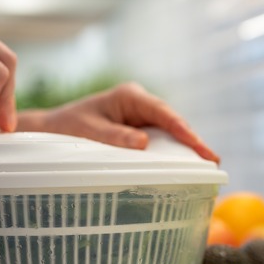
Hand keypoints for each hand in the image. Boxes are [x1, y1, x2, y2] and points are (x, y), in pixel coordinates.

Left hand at [19, 82, 219, 162]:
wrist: (51, 129)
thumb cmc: (67, 127)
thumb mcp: (89, 131)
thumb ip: (115, 137)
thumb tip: (144, 143)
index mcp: (129, 96)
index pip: (163, 113)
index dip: (183, 130)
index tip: (198, 145)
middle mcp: (139, 103)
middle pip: (172, 122)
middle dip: (191, 141)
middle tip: (211, 161)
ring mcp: (140, 116)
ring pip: (169, 132)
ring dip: (184, 148)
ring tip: (205, 166)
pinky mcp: (138, 129)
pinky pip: (159, 140)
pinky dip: (171, 152)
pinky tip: (184, 166)